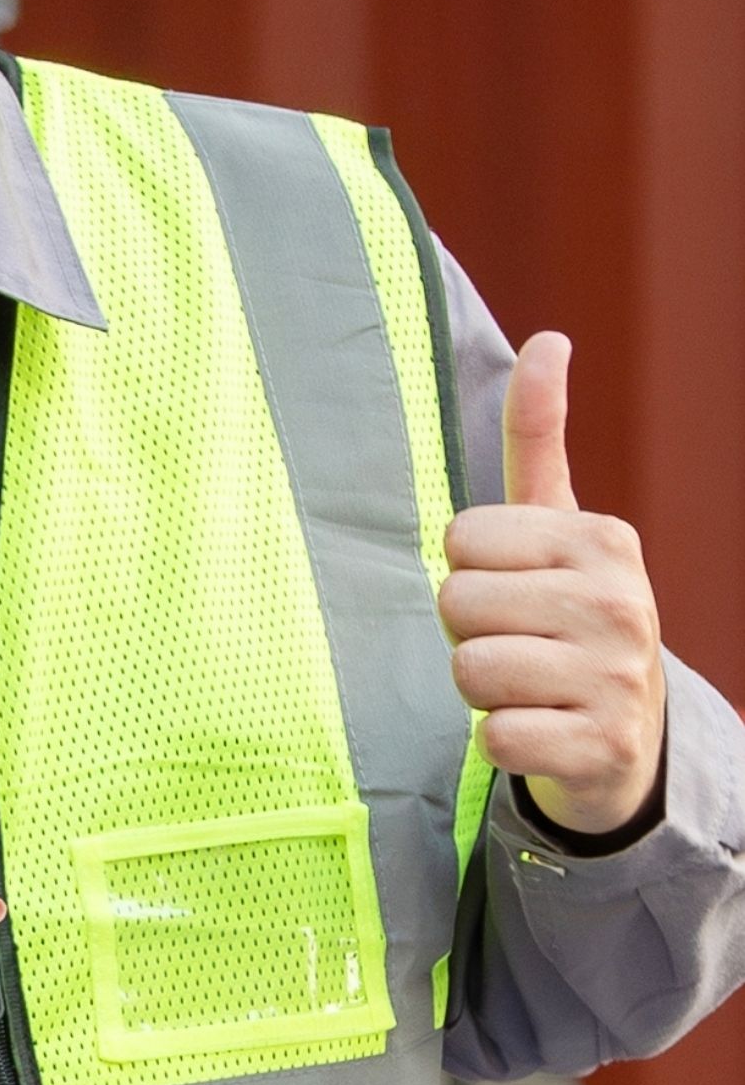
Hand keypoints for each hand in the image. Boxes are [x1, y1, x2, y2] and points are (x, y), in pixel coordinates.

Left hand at [440, 335, 665, 840]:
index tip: (516, 590)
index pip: (461, 539)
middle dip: (469, 630)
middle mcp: (622, 602)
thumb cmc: (566, 617)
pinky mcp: (602, 748)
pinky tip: (541, 732)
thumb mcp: (557, 526)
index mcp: (603, 539)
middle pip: (457, 602)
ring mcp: (617, 678)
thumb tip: (549, 336)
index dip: (470, 571)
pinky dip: (500, 742)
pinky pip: (493, 736)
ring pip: (468, 669)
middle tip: (520, 644)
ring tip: (529, 687)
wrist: (626, 735)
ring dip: (481, 688)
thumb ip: (539, 436)